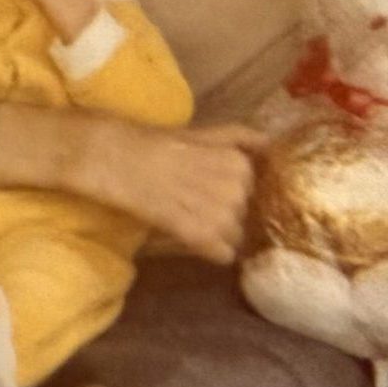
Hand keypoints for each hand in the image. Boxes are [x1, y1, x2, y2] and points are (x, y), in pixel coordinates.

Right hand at [69, 117, 264, 263]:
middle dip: (224, 214)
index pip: (252, 192)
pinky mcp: (200, 235)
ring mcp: (220, 213)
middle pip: (244, 216)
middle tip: (193, 205)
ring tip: (188, 220)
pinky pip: (223, 255)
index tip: (207, 192)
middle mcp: (238, 188)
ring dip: (216, 234)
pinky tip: (191, 239)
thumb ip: (239, 137)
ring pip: (235, 237)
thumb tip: (269, 144)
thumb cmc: (155, 142)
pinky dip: (211, 251)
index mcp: (240, 163)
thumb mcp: (204, 132)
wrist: (117, 158)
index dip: (229, 194)